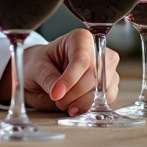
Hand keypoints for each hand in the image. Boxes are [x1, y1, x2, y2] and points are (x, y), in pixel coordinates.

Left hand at [0, 29, 119, 115]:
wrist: (40, 75)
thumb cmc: (40, 66)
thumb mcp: (37, 68)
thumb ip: (48, 78)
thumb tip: (59, 92)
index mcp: (80, 38)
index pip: (82, 59)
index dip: (70, 79)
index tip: (56, 94)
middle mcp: (98, 51)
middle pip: (95, 76)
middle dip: (75, 94)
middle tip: (58, 101)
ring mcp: (107, 68)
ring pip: (103, 89)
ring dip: (83, 102)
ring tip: (64, 104)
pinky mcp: (109, 85)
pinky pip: (107, 99)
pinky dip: (91, 107)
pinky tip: (76, 107)